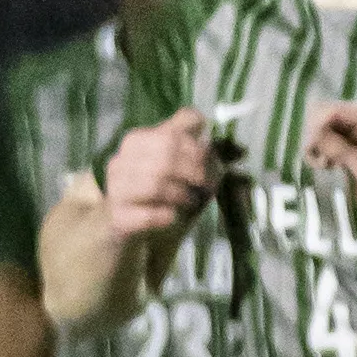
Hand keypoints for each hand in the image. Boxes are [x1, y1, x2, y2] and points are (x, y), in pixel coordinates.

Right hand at [99, 109, 218, 240]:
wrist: (123, 226)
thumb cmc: (157, 193)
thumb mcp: (178, 170)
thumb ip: (203, 156)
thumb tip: (241, 151)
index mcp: (138, 140)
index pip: (174, 130)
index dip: (199, 146)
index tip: (209, 162)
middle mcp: (121, 159)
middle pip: (167, 154)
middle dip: (196, 171)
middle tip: (207, 187)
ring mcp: (115, 188)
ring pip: (156, 184)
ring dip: (182, 195)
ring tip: (189, 202)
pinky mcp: (117, 217)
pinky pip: (147, 215)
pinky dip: (166, 216)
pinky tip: (171, 217)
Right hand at [305, 99, 356, 221]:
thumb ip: (340, 149)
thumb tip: (311, 134)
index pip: (331, 110)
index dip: (316, 128)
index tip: (312, 151)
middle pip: (322, 117)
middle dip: (315, 137)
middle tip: (318, 161)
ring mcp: (354, 134)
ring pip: (321, 130)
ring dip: (316, 146)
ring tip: (322, 165)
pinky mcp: (349, 149)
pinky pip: (325, 141)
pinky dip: (320, 152)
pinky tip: (325, 166)